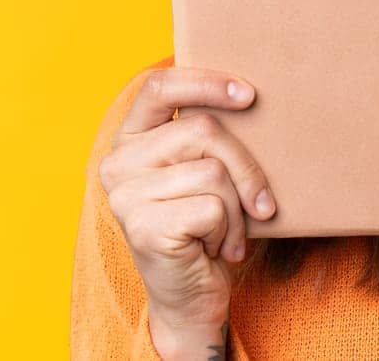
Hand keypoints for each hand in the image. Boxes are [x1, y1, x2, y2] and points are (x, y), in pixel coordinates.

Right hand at [99, 67, 273, 355]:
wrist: (192, 296)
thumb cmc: (207, 225)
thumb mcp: (205, 170)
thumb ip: (210, 136)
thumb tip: (251, 98)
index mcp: (131, 138)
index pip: (160, 86)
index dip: (207, 82)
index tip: (249, 96)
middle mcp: (118, 163)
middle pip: (203, 131)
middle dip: (247, 167)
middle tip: (260, 202)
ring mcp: (125, 196)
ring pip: (213, 172)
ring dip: (238, 208)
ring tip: (227, 230)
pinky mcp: (142, 227)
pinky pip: (213, 207)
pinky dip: (230, 231)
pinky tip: (214, 248)